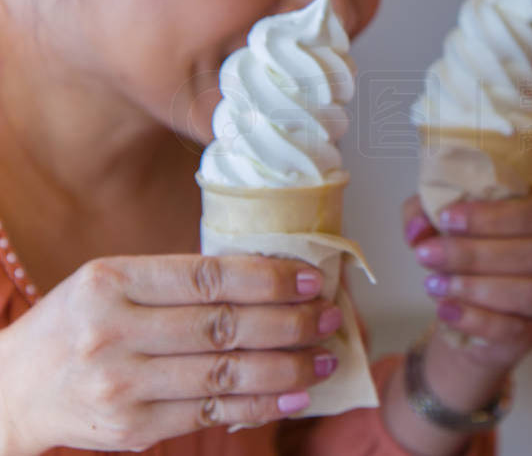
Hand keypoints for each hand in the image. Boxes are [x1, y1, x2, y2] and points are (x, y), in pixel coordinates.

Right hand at [0, 254, 345, 453]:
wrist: (13, 389)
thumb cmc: (78, 324)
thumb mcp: (112, 284)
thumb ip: (177, 281)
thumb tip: (269, 277)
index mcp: (112, 281)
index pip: (207, 276)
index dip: (268, 278)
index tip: (310, 279)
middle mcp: (113, 330)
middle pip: (223, 326)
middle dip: (289, 323)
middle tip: (329, 319)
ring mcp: (121, 383)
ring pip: (225, 374)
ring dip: (287, 368)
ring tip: (324, 360)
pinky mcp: (131, 426)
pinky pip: (211, 413)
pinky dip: (260, 405)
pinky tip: (294, 395)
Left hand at [404, 192, 531, 369]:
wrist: (479, 303)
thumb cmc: (476, 247)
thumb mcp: (451, 220)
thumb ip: (427, 212)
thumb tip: (418, 229)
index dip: (491, 217)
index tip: (446, 219)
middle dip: (475, 254)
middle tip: (428, 254)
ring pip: (529, 293)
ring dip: (476, 287)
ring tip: (433, 282)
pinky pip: (513, 329)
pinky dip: (475, 319)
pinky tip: (445, 308)